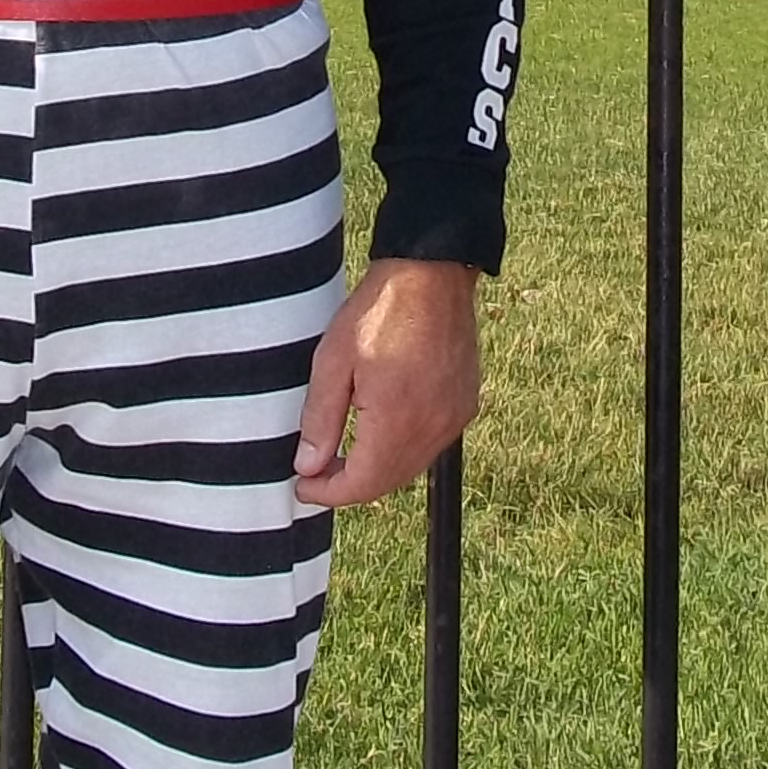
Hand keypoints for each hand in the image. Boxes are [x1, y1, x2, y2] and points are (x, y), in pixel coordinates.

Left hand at [292, 258, 483, 509]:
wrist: (433, 274)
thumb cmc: (380, 310)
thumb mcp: (333, 360)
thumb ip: (320, 419)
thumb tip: (309, 467)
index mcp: (397, 420)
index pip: (362, 485)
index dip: (328, 494)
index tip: (303, 487)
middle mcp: (432, 428)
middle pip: (387, 481)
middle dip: (350, 485)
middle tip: (317, 473)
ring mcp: (453, 418)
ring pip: (410, 466)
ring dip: (377, 469)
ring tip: (344, 454)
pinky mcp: (465, 405)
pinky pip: (431, 444)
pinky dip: (403, 450)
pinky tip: (381, 432)